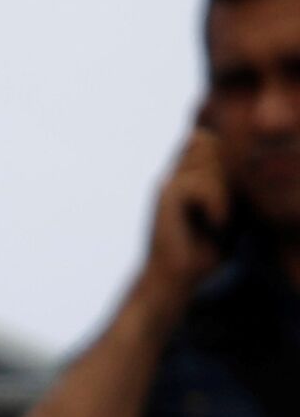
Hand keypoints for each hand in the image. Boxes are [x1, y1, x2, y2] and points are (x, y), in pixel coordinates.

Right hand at [137, 127, 229, 314]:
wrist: (176, 278)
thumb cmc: (206, 250)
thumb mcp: (229, 212)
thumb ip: (232, 186)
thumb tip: (251, 163)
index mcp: (183, 174)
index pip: (205, 138)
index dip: (223, 152)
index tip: (232, 192)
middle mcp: (172, 173)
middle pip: (210, 144)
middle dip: (228, 173)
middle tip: (226, 209)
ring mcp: (167, 181)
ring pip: (210, 162)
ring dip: (225, 191)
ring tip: (219, 219)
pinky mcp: (165, 195)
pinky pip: (204, 185)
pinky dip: (217, 206)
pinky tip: (213, 224)